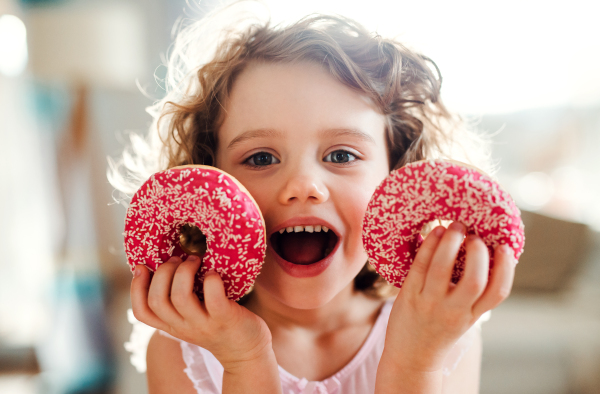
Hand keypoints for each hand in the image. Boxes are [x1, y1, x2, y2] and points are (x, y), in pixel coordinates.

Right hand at [130, 256, 273, 371]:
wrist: (247, 352)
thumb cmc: (219, 326)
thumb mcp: (192, 318)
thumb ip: (178, 301)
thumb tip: (168, 263)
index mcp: (171, 325)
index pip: (141, 312)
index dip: (135, 288)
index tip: (142, 266)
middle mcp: (183, 326)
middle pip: (157, 300)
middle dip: (163, 272)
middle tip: (179, 259)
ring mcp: (204, 324)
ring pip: (180, 297)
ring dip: (185, 271)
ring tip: (195, 260)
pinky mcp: (225, 319)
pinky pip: (213, 297)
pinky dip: (211, 280)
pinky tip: (214, 274)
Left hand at [382, 222, 515, 372]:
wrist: (410, 357)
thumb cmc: (438, 330)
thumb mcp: (463, 317)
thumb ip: (473, 295)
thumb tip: (482, 255)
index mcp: (473, 315)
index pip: (498, 292)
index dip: (506, 268)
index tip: (504, 247)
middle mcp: (454, 311)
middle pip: (474, 280)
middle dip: (478, 252)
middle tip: (474, 236)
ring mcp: (430, 303)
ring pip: (442, 268)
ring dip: (450, 242)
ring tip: (454, 226)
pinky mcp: (409, 296)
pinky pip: (419, 266)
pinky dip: (428, 246)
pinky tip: (434, 233)